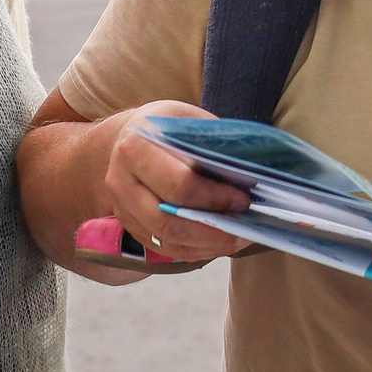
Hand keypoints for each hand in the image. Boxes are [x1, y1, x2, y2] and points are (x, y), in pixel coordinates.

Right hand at [100, 101, 249, 268]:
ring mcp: (121, 207)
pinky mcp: (129, 225)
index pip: (178, 184)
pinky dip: (194, 250)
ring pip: (165, 240)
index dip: (214, 198)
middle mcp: (121, 180)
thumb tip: (250, 175)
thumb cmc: (167, 127)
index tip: (244, 200)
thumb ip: (212, 147)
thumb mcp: (188, 122)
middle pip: (168, 220)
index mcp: (136, 146)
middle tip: (244, 227)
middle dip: (212, 229)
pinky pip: (163, 247)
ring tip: (237, 239)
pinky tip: (218, 243)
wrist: (129, 136)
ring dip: (206, 245)